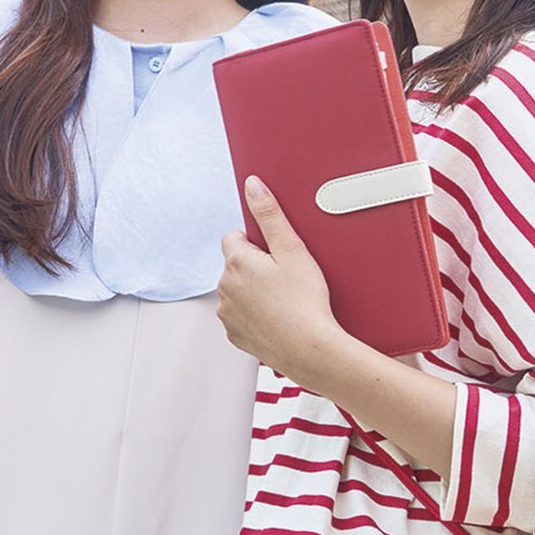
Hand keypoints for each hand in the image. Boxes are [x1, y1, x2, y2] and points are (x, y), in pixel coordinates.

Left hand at [216, 176, 342, 378]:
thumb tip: (252, 185)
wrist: (310, 349)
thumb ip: (270, 214)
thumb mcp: (292, 250)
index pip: (234, 237)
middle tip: (286, 278)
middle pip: (236, 265)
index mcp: (235, 262)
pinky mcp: (234, 334)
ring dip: (253, 291)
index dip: (258, 243)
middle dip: (255, 267)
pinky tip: (278, 319)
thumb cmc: (305, 301)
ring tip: (284, 300)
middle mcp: (223, 286)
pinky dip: (255, 315)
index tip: (277, 256)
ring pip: (237, 291)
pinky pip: (241, 316)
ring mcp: (227, 312)